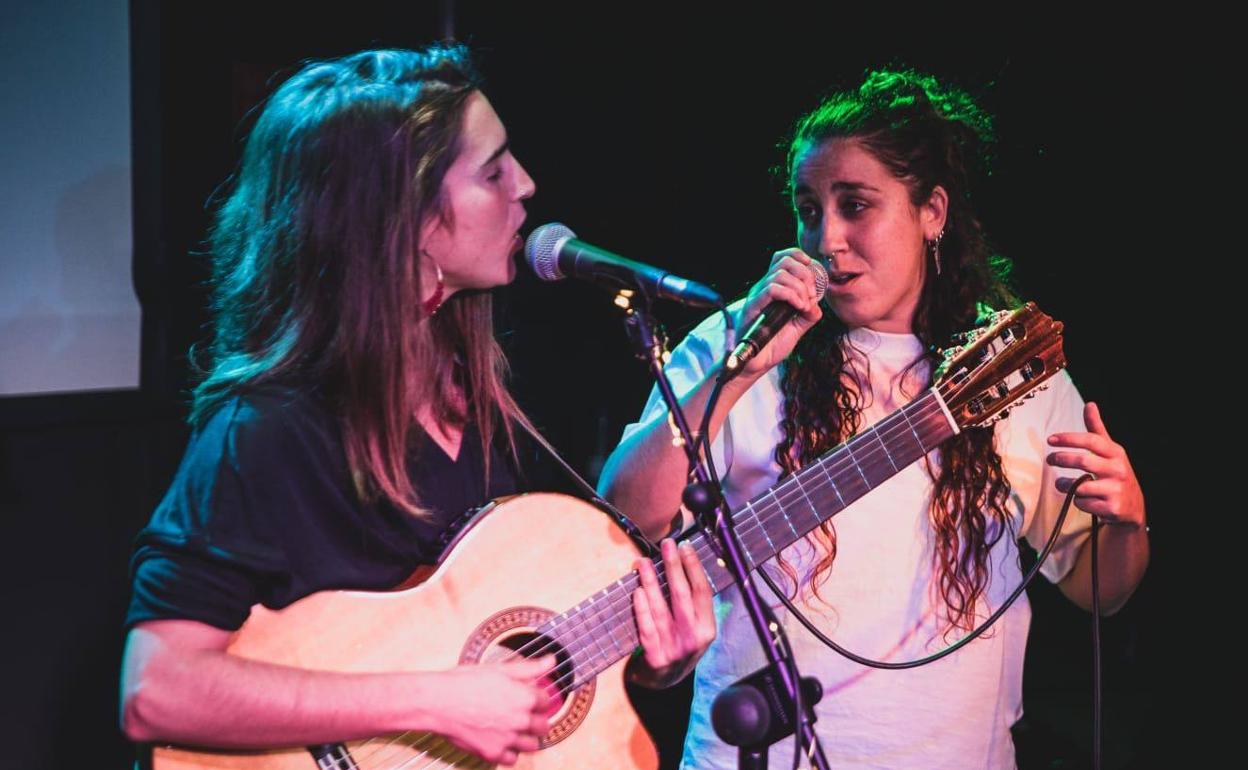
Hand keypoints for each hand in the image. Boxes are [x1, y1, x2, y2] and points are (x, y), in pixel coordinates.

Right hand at [428, 655, 556, 765]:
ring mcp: (507, 739)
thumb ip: (530, 667)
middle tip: (525, 714)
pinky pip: (512, 759)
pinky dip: (510, 752)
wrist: (438, 701)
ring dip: (527, 737)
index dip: (538, 697)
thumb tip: (551, 660)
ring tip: (515, 729)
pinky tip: (502, 741)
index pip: (546, 701)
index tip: (532, 697)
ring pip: (532, 745)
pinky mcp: (493, 752)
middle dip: (537, 719)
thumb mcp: (500, 669)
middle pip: (543, 726)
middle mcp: (520, 720)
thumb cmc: (464, 682)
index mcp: (524, 698)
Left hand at [629, 538, 716, 688]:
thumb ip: (694, 606)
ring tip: (643, 562)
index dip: (694, 567)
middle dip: (674, 566)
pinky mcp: (655, 657)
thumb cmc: (679, 646)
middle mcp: (694, 638)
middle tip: (667, 545)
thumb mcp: (696, 630)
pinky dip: (642, 608)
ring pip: (662, 608)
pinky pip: (647, 627)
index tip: (685, 547)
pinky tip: (637, 590)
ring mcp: (674, 648)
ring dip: (651, 581)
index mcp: (708, 629)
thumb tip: (684, 564)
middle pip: (683, 595)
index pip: (703, 591)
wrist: (663, 684)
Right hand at [733, 248, 823, 378]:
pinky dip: (791, 295)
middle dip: (805, 274)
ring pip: (780, 274)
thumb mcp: (798, 326)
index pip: (784, 257)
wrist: (757, 363)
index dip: (801, 257)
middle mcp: (763, 287)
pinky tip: (798, 307)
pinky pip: (772, 289)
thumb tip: (817, 304)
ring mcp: (757, 296)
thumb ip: (809, 314)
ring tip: (804, 305)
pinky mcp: (753, 307)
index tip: (814, 274)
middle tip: (812, 294)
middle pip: (784, 260)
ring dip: (800, 288)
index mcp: (773, 288)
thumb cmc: (773, 343)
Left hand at [1047, 402, 1145, 529]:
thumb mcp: (1110, 451)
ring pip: (1079, 486)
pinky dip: (1077, 501)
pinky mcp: (1111, 508)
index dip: (1070, 438)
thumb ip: (1097, 429)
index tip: (1050, 439)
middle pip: (1084, 461)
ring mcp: (1116, 490)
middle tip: (1050, 459)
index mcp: (1116, 453)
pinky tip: (1083, 499)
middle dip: (1062, 459)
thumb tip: (1090, 404)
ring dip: (1065, 484)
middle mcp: (1118, 470)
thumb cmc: (1115, 474)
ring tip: (1062, 483)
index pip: (1092, 441)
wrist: (1132, 507)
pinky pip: (1082, 503)